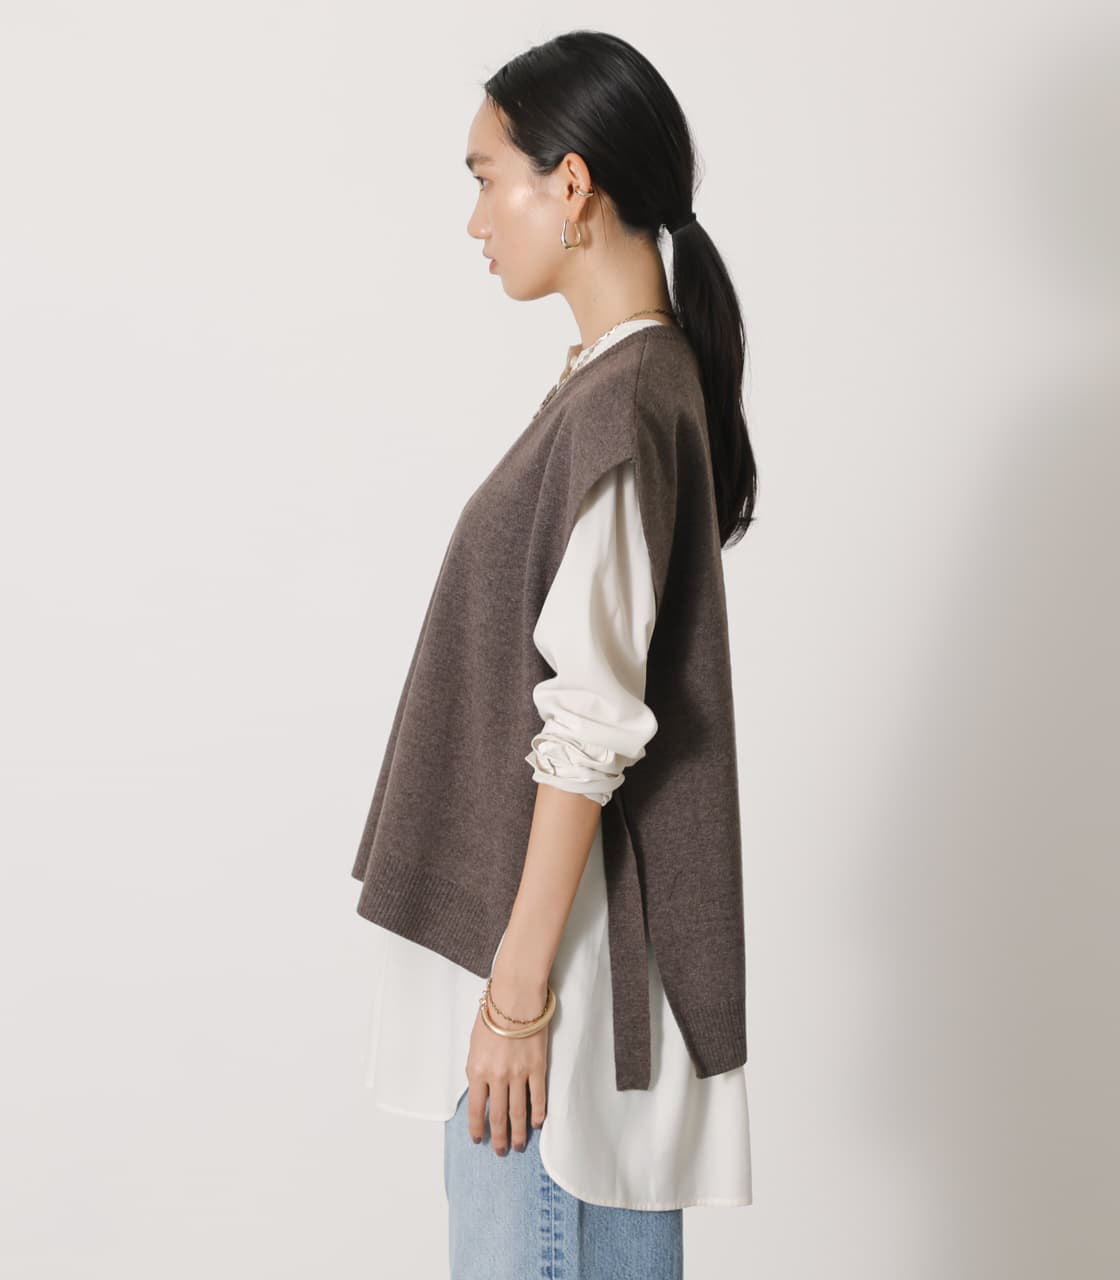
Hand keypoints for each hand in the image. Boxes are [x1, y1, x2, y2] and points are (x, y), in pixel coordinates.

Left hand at [464, 975, 549, 1155]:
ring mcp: (519, 1074)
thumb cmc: (492, 1016)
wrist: (515, 999)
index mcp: (477, 1071)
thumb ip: (477, 1069)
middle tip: (500, 1152)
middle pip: (498, 1116)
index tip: (478, 1140)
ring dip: (517, 1132)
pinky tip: (537, 1124)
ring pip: (518, 1112)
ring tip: (518, 1146)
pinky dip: (538, 1113)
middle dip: (498, 1138)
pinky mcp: (537, 1068)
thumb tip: (481, 1090)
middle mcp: (497, 1077)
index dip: (477, 1128)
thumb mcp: (474, 1044)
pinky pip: (538, 1096)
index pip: (475, 1109)